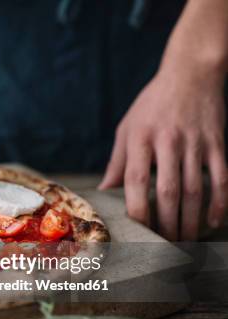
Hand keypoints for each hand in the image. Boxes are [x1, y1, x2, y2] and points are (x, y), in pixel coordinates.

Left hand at [99, 65, 226, 240]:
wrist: (191, 73)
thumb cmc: (152, 105)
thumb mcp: (127, 129)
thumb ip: (117, 162)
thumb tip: (104, 192)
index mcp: (140, 138)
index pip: (136, 180)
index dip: (137, 208)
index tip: (137, 230)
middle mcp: (168, 141)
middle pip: (168, 191)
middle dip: (167, 223)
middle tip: (163, 244)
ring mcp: (195, 143)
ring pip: (195, 190)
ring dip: (190, 220)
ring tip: (184, 240)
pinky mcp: (217, 143)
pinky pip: (221, 179)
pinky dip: (218, 204)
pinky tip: (211, 222)